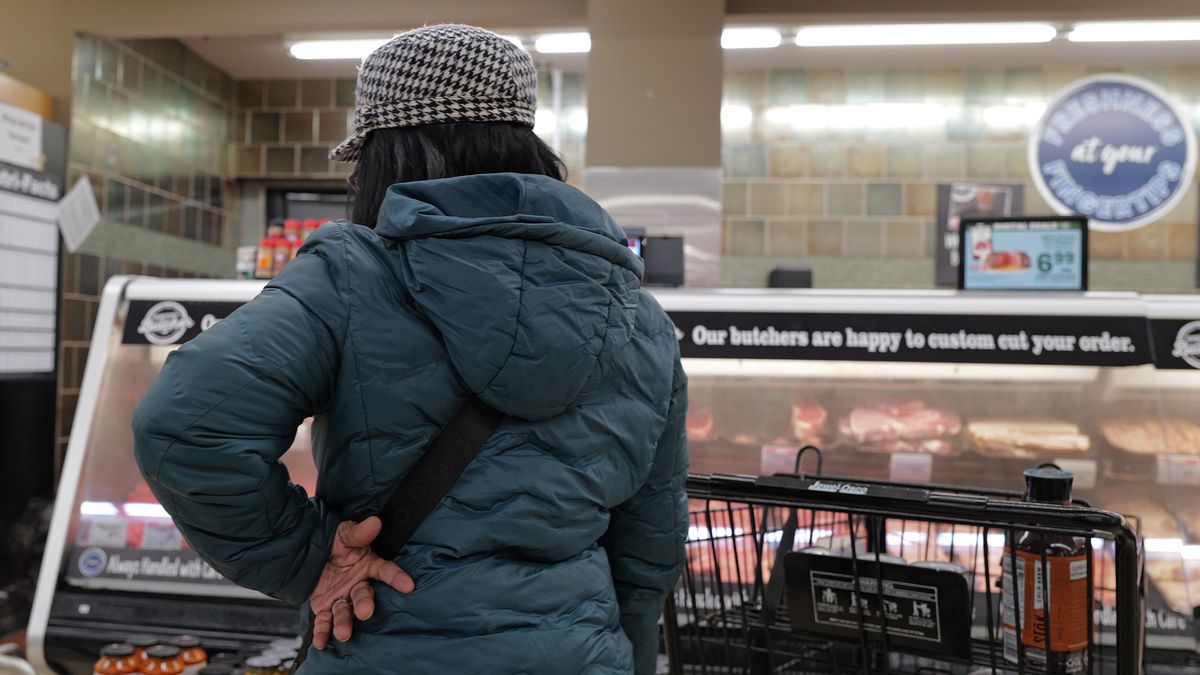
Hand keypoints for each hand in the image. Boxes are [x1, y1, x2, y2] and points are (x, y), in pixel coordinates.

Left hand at [309, 516, 413, 648]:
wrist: (311, 551)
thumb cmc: (336, 541)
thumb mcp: (346, 533)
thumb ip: (359, 532)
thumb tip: (374, 521)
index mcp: (368, 565)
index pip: (385, 571)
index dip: (396, 577)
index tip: (408, 585)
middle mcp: (358, 584)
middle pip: (364, 596)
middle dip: (365, 604)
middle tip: (365, 612)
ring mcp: (342, 597)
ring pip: (344, 612)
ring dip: (344, 624)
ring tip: (343, 633)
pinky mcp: (325, 607)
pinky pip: (324, 621)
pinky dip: (322, 633)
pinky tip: (321, 643)